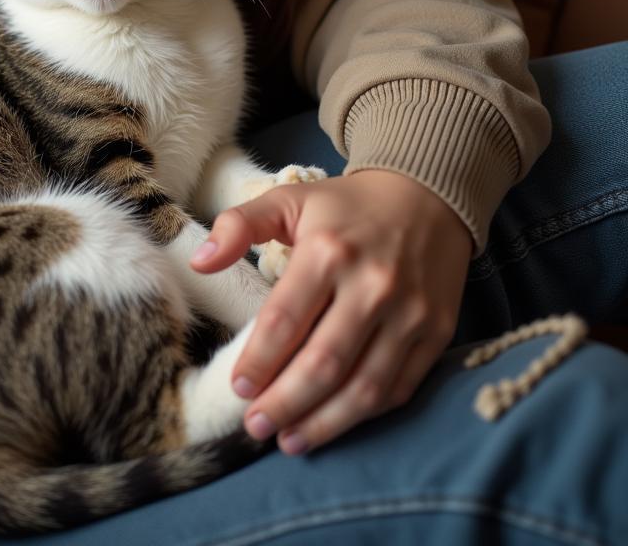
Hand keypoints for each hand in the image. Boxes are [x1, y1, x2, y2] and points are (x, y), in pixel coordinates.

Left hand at [191, 169, 472, 454]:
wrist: (427, 195)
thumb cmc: (345, 206)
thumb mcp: (288, 199)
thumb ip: (238, 225)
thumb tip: (199, 261)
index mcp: (327, 251)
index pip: (284, 320)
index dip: (258, 361)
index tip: (238, 388)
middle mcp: (372, 285)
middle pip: (322, 362)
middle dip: (284, 402)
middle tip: (255, 426)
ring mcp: (409, 313)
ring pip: (363, 385)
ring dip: (323, 422)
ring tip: (289, 439)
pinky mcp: (436, 332)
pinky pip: (398, 387)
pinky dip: (364, 414)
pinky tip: (334, 424)